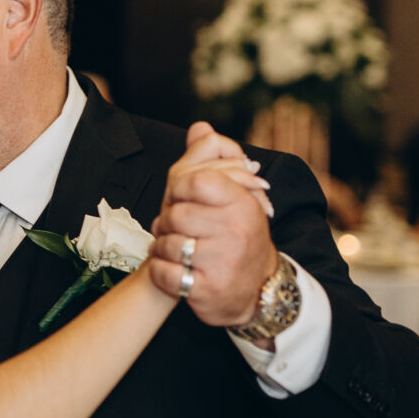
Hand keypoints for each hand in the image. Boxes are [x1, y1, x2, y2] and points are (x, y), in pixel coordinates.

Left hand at [147, 123, 278, 328]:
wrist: (258, 289)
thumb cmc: (238, 236)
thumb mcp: (233, 197)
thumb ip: (212, 160)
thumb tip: (200, 127)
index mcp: (242, 204)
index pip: (197, 181)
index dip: (177, 188)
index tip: (177, 197)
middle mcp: (236, 232)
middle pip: (175, 214)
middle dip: (167, 222)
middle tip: (175, 229)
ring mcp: (223, 262)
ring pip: (166, 244)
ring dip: (163, 248)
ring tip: (174, 249)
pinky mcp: (208, 290)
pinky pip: (164, 274)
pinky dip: (161, 273)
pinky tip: (172, 270)